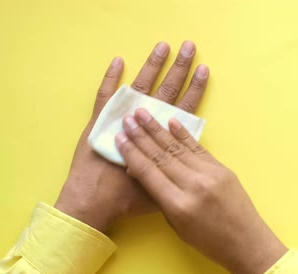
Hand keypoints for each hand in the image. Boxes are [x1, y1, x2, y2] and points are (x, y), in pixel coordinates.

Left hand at [55, 41, 208, 231]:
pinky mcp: (99, 121)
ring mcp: (121, 119)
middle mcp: (144, 124)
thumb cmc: (128, 199)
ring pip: (140, 86)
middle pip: (166, 91)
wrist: (94, 202)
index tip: (204, 70)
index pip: (183, 108)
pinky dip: (111, 77)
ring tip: (163, 46)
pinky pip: (105, 94)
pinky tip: (118, 61)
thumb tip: (184, 160)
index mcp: (161, 138)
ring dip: (152, 65)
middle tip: (188, 47)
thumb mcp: (159, 188)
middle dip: (179, 68)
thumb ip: (171, 169)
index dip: (194, 89)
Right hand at [114, 109, 287, 273]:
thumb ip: (159, 198)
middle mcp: (194, 186)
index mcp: (179, 204)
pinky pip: (197, 148)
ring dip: (158, 129)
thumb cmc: (208, 242)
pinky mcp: (222, 169)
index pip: (149, 172)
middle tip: (127, 118)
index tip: (119, 137)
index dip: (132, 153)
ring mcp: (210, 174)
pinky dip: (183, 134)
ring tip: (143, 113)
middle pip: (161, 155)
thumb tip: (140, 172)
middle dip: (142, 135)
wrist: (247, 243)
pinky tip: (171, 121)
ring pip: (178, 147)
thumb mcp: (176, 226)